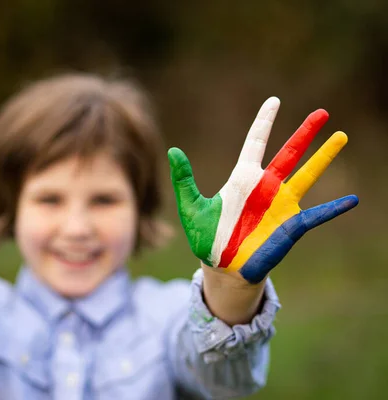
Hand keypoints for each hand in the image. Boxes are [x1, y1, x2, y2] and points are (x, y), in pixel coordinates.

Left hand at [168, 97, 357, 283]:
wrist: (222, 268)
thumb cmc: (207, 237)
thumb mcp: (192, 207)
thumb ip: (185, 179)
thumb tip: (173, 150)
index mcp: (242, 178)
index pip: (256, 142)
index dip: (265, 122)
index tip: (274, 101)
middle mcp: (266, 187)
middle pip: (289, 153)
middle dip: (305, 132)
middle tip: (322, 112)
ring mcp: (281, 205)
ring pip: (307, 175)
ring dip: (323, 158)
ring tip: (341, 137)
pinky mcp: (291, 226)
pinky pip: (316, 215)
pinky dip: (333, 208)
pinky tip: (352, 200)